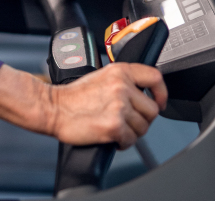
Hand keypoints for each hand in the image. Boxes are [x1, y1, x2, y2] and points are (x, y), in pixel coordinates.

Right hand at [48, 63, 167, 148]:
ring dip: (132, 132)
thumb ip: (123, 81)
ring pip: (143, 127)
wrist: (54, 107)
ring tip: (116, 127)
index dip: (161, 92)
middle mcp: (121, 86)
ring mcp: (119, 106)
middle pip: (152, 110)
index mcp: (119, 71)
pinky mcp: (114, 126)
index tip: (159, 101)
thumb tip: (143, 94)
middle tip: (126, 120)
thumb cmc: (73, 95)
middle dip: (142, 119)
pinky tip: (111, 136)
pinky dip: (122, 142)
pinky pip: (131, 141)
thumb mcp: (101, 76)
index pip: (155, 77)